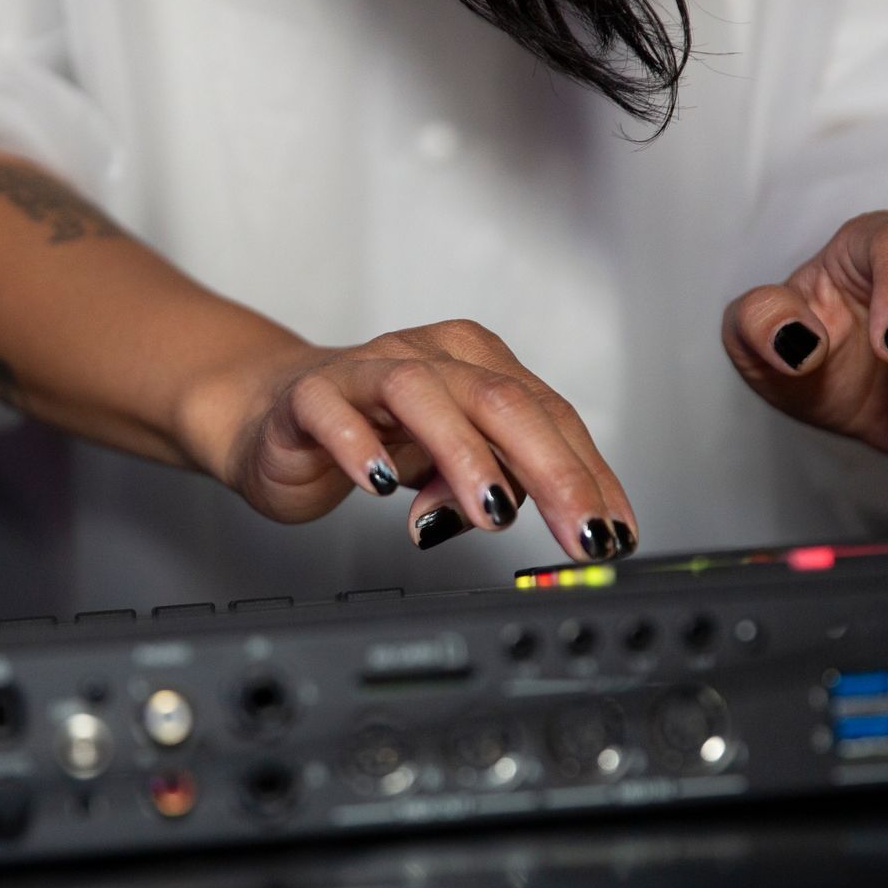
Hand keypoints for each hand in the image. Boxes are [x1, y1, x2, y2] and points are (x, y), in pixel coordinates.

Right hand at [190, 320, 636, 559]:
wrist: (273, 417)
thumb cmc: (372, 436)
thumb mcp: (446, 469)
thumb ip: (487, 484)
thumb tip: (507, 514)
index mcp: (478, 364)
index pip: (550, 415)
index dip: (588, 475)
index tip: (614, 532)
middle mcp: (430, 355)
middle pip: (503, 401)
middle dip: (552, 471)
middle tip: (580, 532)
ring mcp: (368, 369)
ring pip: (426, 395)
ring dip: (466, 455)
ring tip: (492, 510)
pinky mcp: (310, 394)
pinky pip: (335, 410)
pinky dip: (359, 445)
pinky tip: (378, 483)